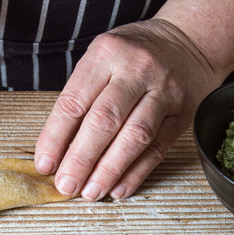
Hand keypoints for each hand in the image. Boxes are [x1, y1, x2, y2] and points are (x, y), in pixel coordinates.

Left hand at [34, 18, 224, 200]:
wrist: (188, 42)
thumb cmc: (132, 55)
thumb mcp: (101, 58)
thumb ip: (81, 97)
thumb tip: (57, 150)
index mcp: (106, 53)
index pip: (74, 102)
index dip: (56, 137)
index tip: (46, 164)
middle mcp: (137, 70)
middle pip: (104, 121)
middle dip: (81, 159)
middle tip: (66, 185)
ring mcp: (164, 91)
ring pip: (134, 137)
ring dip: (109, 170)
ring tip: (91, 192)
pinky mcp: (183, 113)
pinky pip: (158, 148)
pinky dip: (136, 172)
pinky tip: (119, 189)